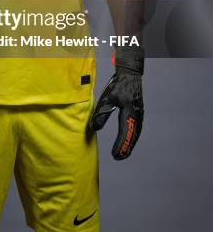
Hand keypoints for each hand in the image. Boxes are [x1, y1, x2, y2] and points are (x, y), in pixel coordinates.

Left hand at [89, 45, 143, 159]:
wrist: (130, 74)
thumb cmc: (118, 85)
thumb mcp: (107, 98)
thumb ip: (101, 113)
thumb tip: (94, 128)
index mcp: (129, 112)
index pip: (124, 133)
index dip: (120, 145)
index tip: (115, 155)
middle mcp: (136, 114)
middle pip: (133, 135)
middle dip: (126, 147)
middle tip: (119, 157)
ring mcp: (139, 113)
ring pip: (136, 132)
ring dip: (130, 143)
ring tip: (124, 153)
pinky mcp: (139, 111)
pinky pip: (138, 127)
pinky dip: (134, 136)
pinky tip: (130, 140)